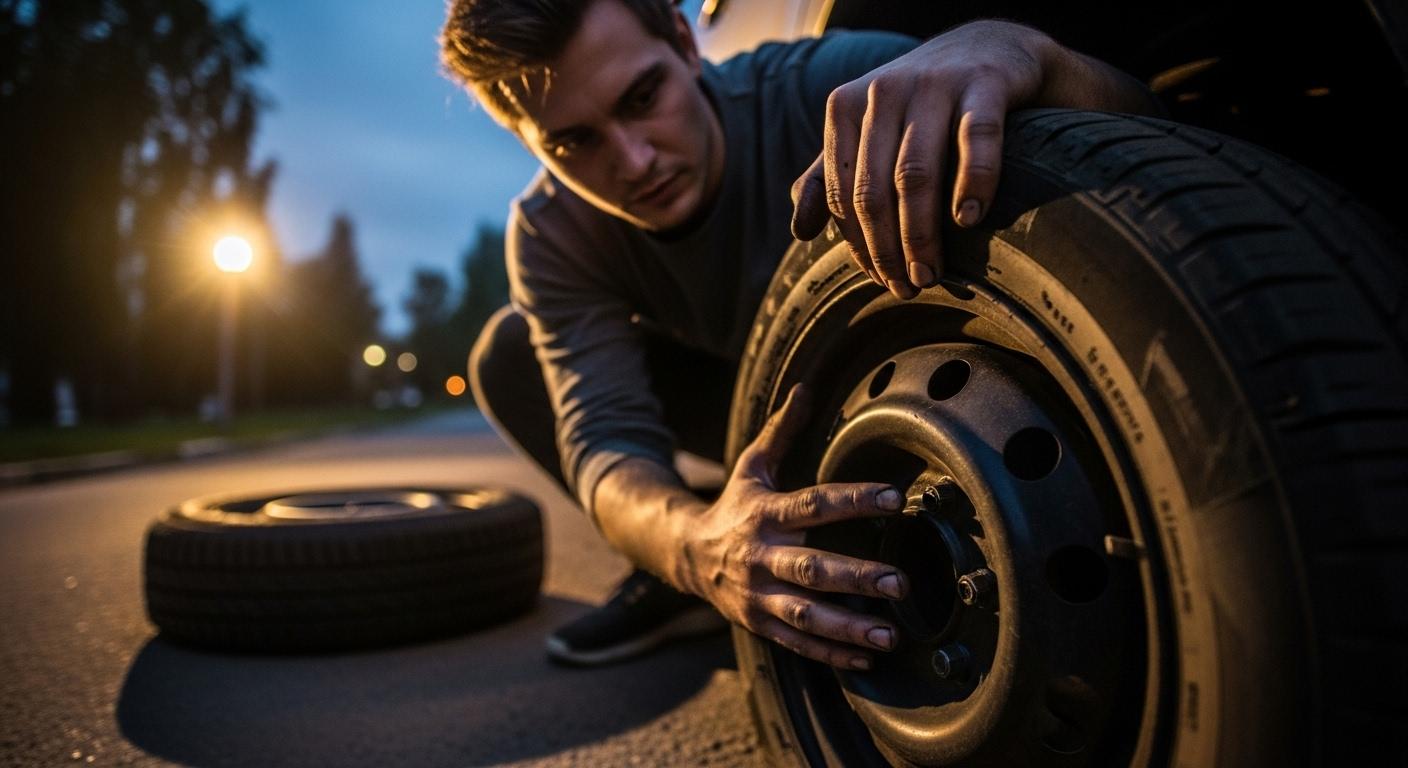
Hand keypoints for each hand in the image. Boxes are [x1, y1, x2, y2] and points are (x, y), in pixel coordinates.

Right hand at [678, 383, 909, 669]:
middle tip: (899, 582)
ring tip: (890, 634)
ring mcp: (760, 595)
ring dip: (849, 627)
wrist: (685, 555)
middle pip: (811, 568)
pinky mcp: (760, 623)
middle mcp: (762, 556)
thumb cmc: (733, 507)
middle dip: (856, 577)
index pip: (814, 504)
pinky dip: (832, 653)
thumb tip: (804, 386)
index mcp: (765, 514)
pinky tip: (866, 657)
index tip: (895, 497)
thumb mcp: (752, 466)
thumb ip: (781, 430)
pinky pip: (798, 642)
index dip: (854, 499)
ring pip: (806, 615)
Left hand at [790, 21, 1059, 298]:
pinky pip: (975, 140)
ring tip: (932, 274)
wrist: (987, 48)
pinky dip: (973, 183)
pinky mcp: (983, 84)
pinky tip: (969, 220)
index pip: (843, 194)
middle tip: (909, 287)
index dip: (859, 245)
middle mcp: (883, 91)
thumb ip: (829, 179)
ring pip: (916, 174)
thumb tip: (800, 233)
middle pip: (874, 190)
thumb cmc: (919, 106)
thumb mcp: (866, 134)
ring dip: (922, 234)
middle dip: (888, 250)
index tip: (881, 280)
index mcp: (845, 107)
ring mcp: (932, 85)